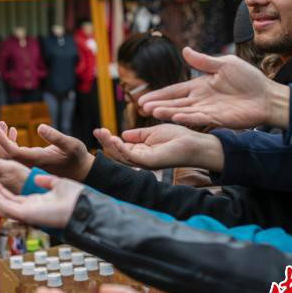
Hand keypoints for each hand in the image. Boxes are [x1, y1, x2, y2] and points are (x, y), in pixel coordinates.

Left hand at [0, 121, 94, 181]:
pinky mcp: (32, 165)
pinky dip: (11, 143)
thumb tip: (40, 127)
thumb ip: (55, 136)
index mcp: (37, 160)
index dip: (2, 140)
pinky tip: (13, 131)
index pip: (13, 152)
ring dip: (3, 140)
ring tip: (0, 125)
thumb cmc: (77, 156)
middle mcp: (30, 165)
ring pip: (10, 155)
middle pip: (7, 155)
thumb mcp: (70, 144)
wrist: (82, 171)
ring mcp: (30, 166)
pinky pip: (16, 155)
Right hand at [0, 174, 81, 228]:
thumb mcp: (58, 184)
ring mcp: (27, 213)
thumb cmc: (76, 197)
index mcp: (36, 204)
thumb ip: (46, 182)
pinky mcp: (27, 215)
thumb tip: (37, 179)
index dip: (1, 189)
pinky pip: (6, 208)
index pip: (13, 198)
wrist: (84, 204)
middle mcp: (29, 210)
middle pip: (4, 202)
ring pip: (2, 206)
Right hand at [94, 125, 223, 171]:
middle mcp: (140, 159)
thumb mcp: (152, 133)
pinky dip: (122, 148)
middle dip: (106, 143)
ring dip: (110, 145)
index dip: (109, 139)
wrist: (194, 143)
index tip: (99, 130)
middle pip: (118, 153)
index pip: (120, 148)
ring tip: (102, 133)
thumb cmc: (177, 138)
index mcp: (141, 152)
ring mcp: (144, 162)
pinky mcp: (150, 162)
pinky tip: (115, 139)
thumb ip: (137, 135)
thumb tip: (122, 134)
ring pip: (122, 156)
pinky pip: (132, 156)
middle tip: (97, 131)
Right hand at [139, 47, 288, 129]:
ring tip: (152, 112)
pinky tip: (173, 117)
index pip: (175, 90)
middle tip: (142, 107)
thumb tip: (184, 50)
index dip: (160, 95)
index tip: (144, 98)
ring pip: (182, 111)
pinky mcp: (217, 119)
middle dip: (158, 105)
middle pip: (174, 103)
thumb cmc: (249, 79)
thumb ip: (204, 61)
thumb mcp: (225, 64)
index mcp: (200, 85)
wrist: (268, 96)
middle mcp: (200, 99)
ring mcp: (207, 110)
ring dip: (167, 112)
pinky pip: (198, 118)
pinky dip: (185, 117)